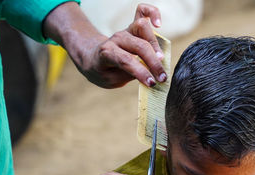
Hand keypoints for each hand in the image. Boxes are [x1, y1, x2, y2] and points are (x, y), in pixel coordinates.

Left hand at [44, 3, 166, 88]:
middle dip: (153, 63)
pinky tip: (158, 24)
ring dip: (155, 44)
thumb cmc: (103, 71)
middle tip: (162, 78)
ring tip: (161, 58)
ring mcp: (125, 30)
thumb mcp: (110, 80)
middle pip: (139, 45)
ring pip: (142, 27)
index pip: (126, 60)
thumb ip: (128, 75)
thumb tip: (148, 72)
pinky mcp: (132, 26)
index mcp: (107, 53)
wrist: (93, 57)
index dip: (141, 72)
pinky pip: (142, 11)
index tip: (152, 83)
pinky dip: (153, 13)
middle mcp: (117, 39)